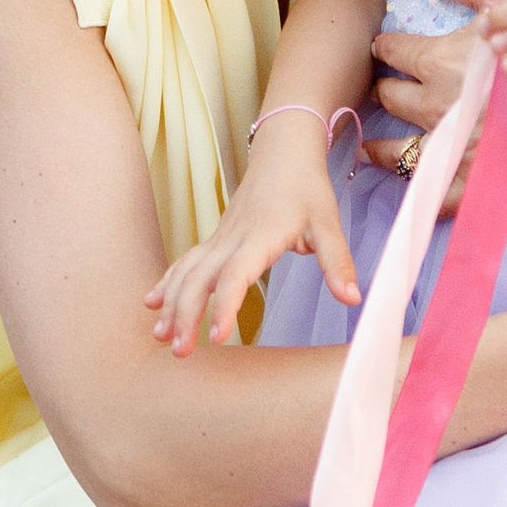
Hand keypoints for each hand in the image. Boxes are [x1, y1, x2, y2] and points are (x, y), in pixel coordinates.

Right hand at [147, 123, 360, 351]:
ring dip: (171, 304)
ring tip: (161, 337)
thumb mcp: (329, 224)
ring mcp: (220, 238)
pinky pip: (185, 261)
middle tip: (181, 353)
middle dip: (186, 315)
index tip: (217, 337)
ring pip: (186, 271)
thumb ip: (337, 262)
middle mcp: (233, 238)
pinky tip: (153, 303)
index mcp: (261, 236)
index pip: (235, 275)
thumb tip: (354, 299)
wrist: (283, 153)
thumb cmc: (307, 189)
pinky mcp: (216, 239)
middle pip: (200, 278)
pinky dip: (167, 282)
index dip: (224, 305)